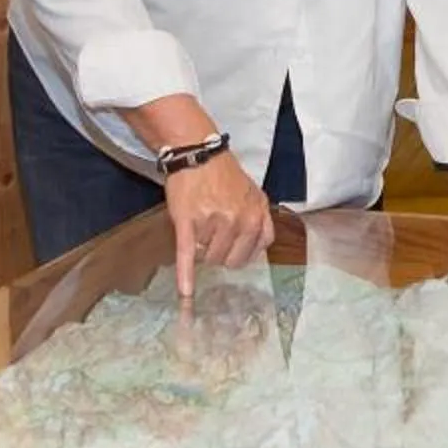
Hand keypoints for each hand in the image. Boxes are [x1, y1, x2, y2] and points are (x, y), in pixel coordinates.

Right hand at [166, 154, 273, 299]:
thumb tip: (259, 249)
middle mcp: (237, 221)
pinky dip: (186, 277)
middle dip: (218, 253)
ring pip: (208, 257)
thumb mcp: (254, 194)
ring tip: (199, 227)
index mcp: (256, 216)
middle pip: (228, 261)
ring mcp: (212, 223)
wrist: (197, 153)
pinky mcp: (188, 224)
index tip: (230, 248)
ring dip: (202, 249)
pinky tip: (186, 293)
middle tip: (210, 235)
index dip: (237, 253)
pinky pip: (188, 256)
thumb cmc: (224, 175)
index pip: (249, 255)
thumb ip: (261, 222)